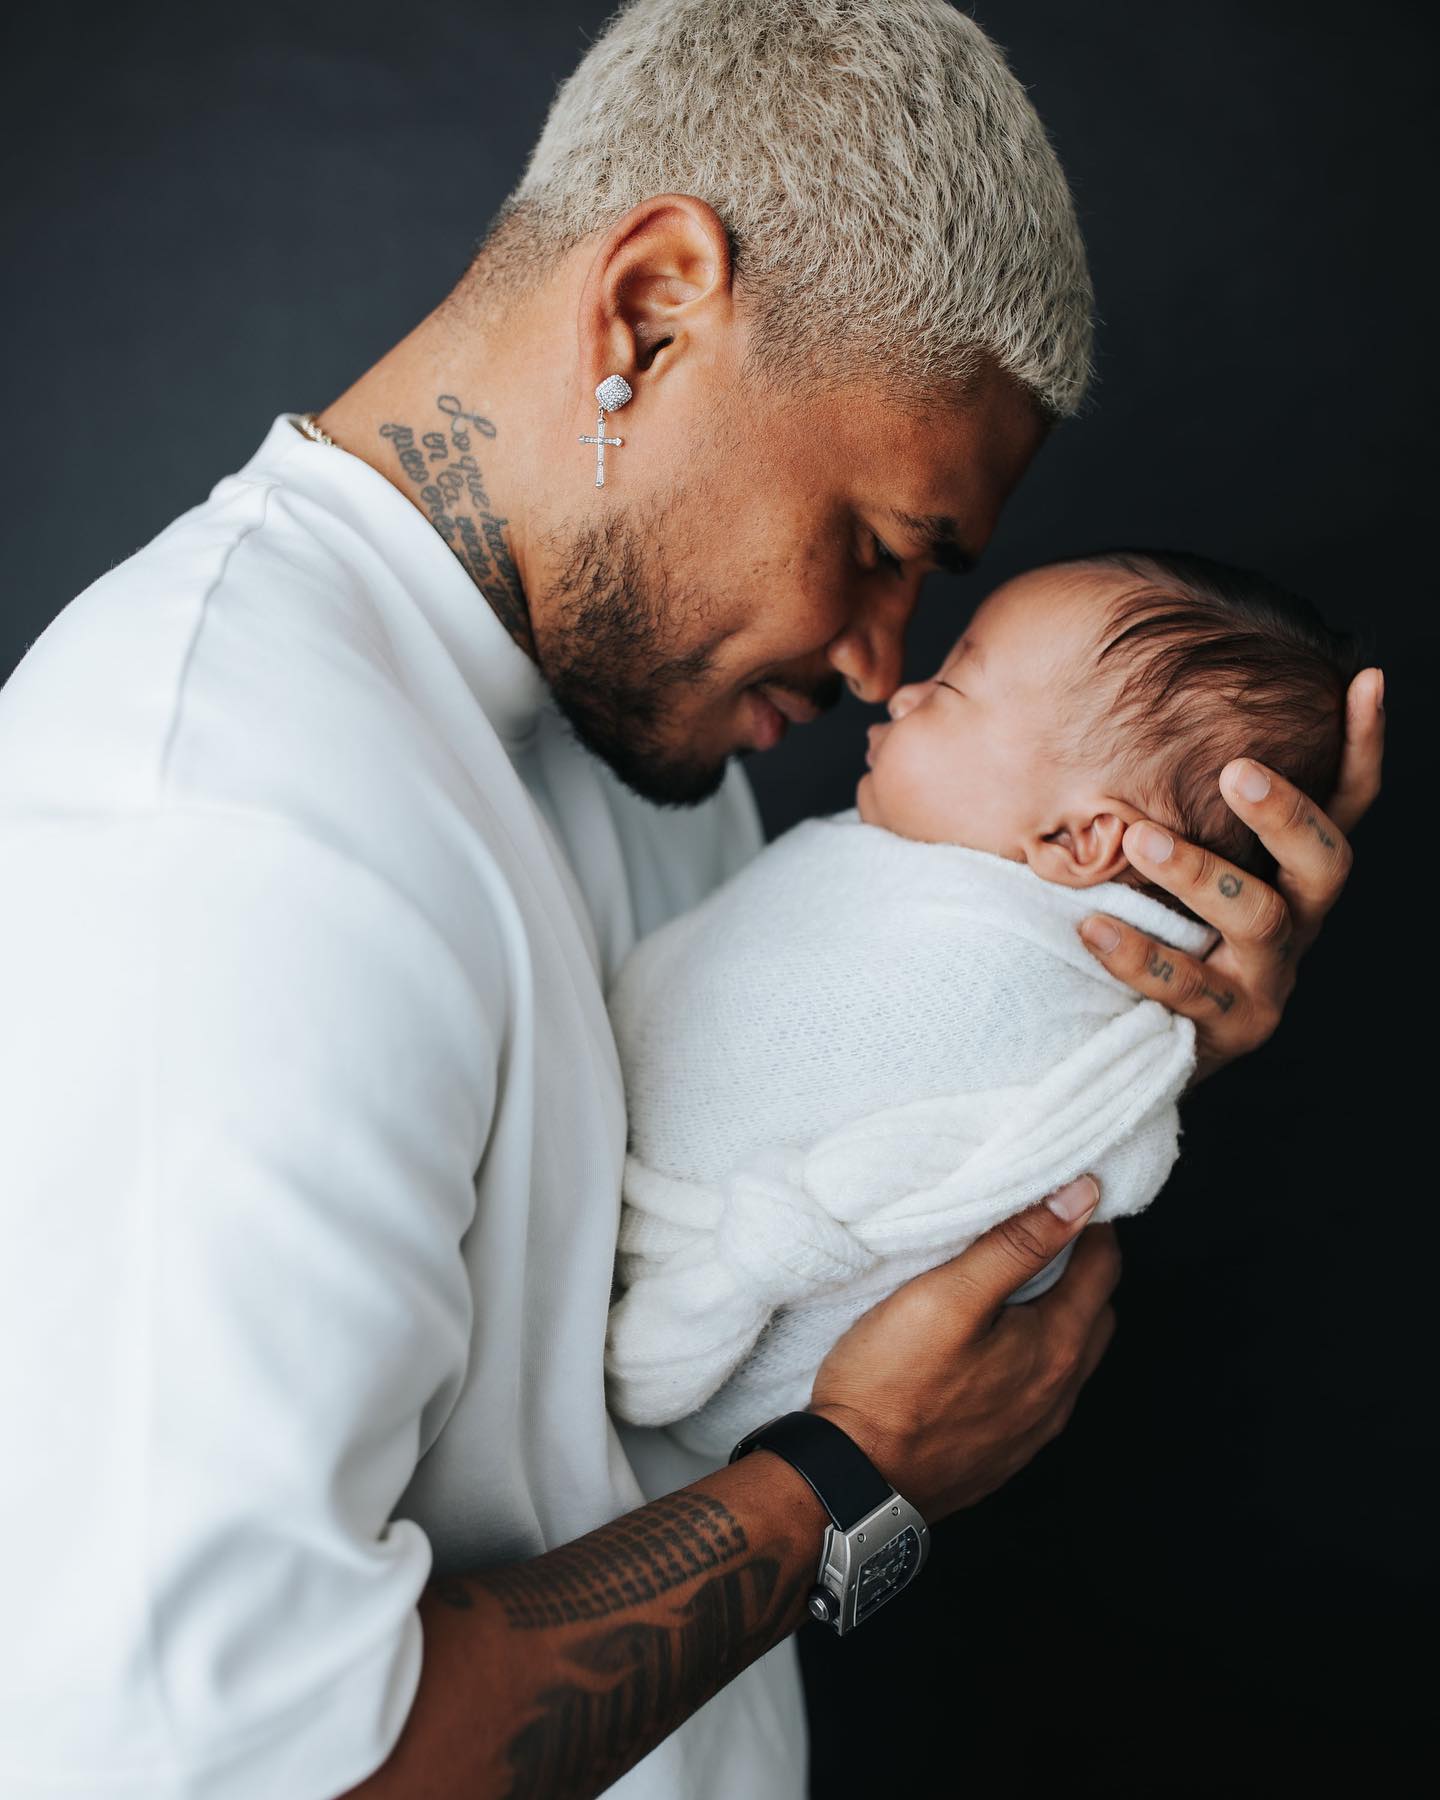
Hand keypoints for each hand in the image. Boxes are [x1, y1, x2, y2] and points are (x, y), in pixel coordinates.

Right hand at [808, 1177, 1117, 1521]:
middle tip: (1037, 1231)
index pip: (1104, 1267)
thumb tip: (1080, 1197)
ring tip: (1010, 1284)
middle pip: (1096, 1311)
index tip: (1062, 1194)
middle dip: (1080, 1266)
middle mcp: (1059, 1392)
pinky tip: (990, 1347)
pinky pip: (1039, 1391)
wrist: (854, 1482)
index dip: (1088, 1223)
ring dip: (1056, 1313)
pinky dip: (1032, 1355)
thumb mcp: (948, 1296)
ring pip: (1069, 1354)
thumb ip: (1016, 1245)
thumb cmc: (891, 1384)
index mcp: (1056, 1347)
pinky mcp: (1005, 1452)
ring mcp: (1034, 1429)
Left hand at [1076, 666, 1383, 1084]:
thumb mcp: (1166, 865)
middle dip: (1284, 813)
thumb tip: (1117, 706)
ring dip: (1199, 873)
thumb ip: (1164, 803)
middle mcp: (1296, 922)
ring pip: (1255, 917)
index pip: (1347, 805)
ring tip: (1139, 841)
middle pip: (1324, 861)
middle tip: (1237, 770)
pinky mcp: (1228, 1029)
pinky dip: (1138, 955)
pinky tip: (1091, 926)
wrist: (1137, 1042)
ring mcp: (1267, 978)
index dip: (1363, 748)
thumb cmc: (1153, 928)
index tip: (1366, 683)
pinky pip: (1187, 988)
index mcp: (1292, 877)